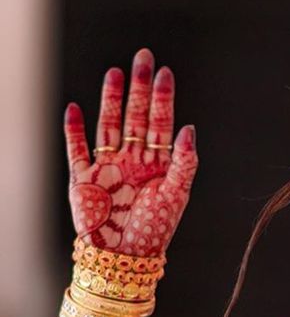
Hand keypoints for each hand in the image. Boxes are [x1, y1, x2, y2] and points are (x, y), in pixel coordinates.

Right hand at [63, 47, 197, 256]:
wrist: (124, 259)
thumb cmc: (153, 232)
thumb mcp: (176, 196)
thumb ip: (184, 162)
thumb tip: (189, 128)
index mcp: (157, 164)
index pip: (161, 124)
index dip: (162, 98)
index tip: (164, 73)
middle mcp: (133, 160)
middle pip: (136, 116)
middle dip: (139, 88)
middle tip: (142, 58)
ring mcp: (107, 167)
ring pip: (109, 125)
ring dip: (111, 100)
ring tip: (115, 73)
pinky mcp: (83, 178)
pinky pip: (77, 149)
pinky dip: (74, 130)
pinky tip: (75, 108)